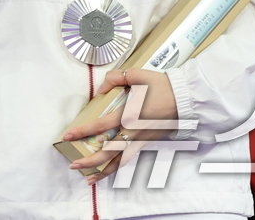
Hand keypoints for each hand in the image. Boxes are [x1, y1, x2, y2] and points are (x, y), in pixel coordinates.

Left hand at [64, 68, 179, 182]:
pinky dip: (117, 167)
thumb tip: (100, 89)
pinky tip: (107, 171)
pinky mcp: (147, 143)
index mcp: (129, 114)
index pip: (100, 126)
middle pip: (108, 152)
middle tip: (73, 165)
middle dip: (89, 161)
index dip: (83, 131)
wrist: (186, 98)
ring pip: (119, 161)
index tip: (67, 135)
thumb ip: (115, 79)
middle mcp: (133, 131)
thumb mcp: (136, 74)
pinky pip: (129, 158)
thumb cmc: (162, 86)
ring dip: (103, 171)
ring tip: (88, 179)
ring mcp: (141, 140)